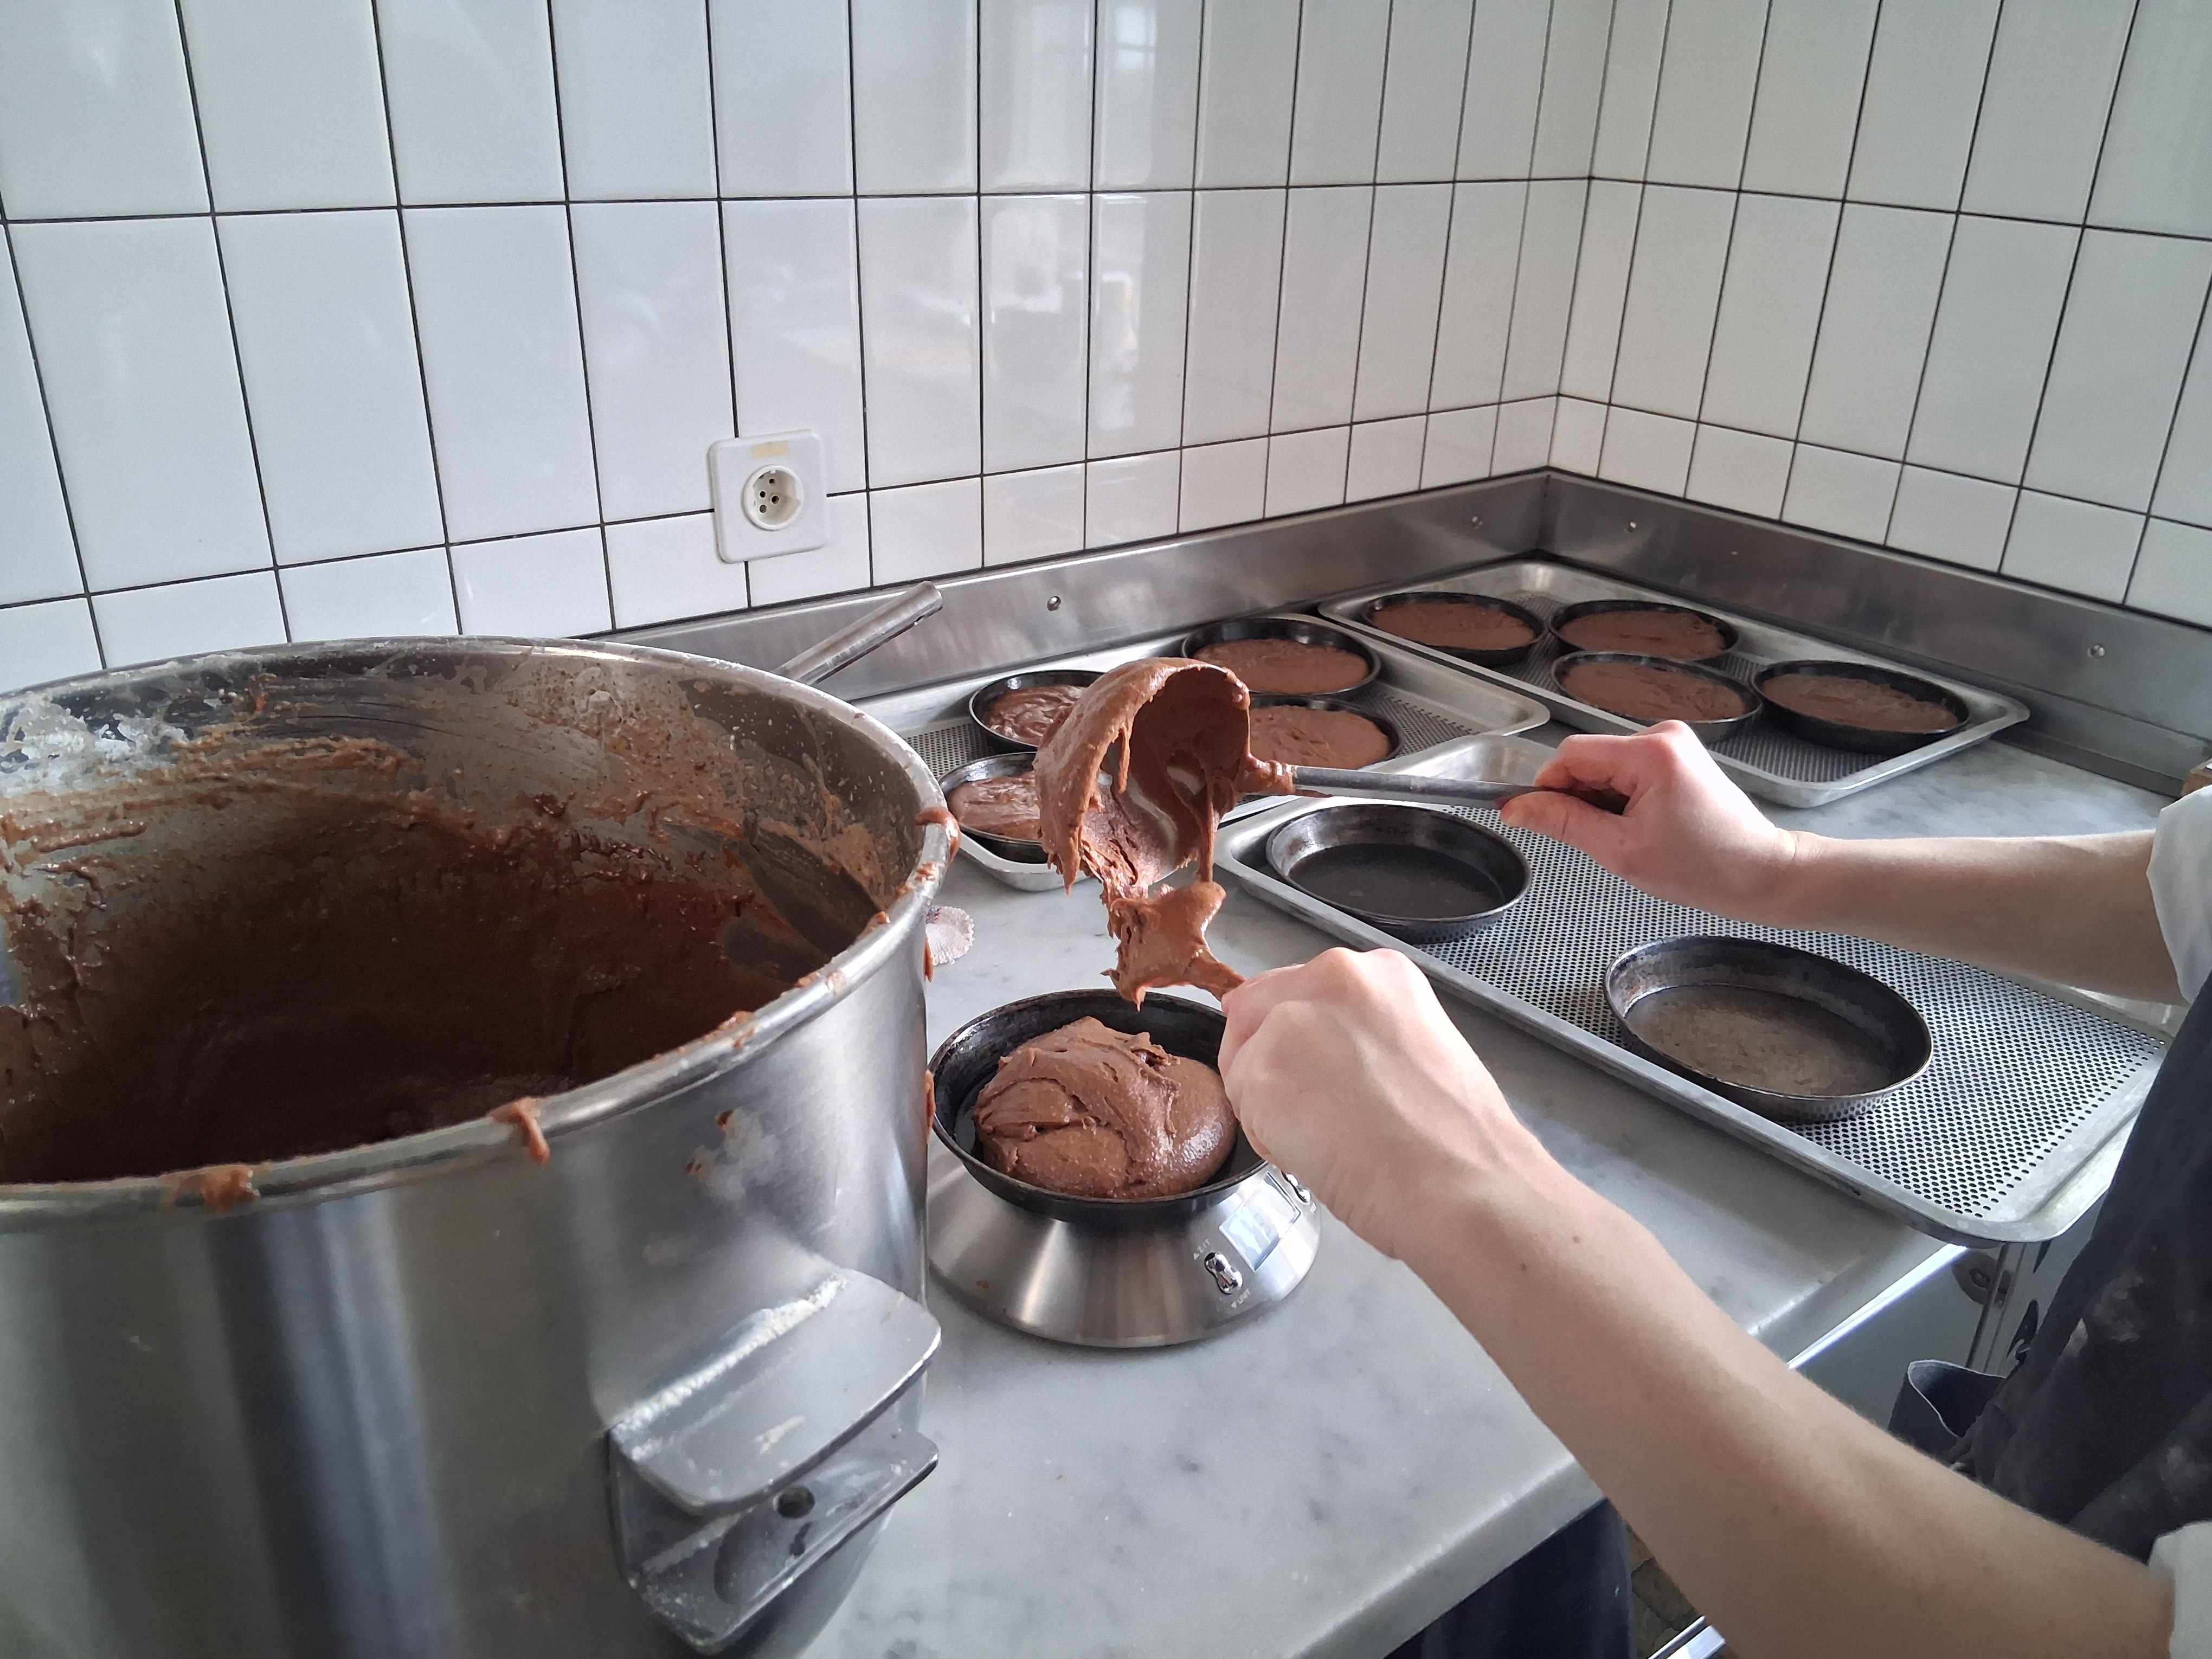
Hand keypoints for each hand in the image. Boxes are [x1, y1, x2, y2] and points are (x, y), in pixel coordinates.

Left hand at [1217, 948, 1563, 1263]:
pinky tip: (1319, 1154)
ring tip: (1330, 1138)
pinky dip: (1268, 1138)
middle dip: (1274, 1064)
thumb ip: (1360, 1032)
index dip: (1302, 1042)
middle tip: (1324, 1114)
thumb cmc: (1457, 1140)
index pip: (1298, 990)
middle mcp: (1332, 977)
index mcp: (1378, 972)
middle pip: (1257, 1014)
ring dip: (1270, 1105)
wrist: (1465, 1186)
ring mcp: (1290, 1021)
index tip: (1325, 1076)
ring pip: (1244, 1062)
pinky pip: (1242, 1106)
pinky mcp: (1260, 1072)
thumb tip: (1315, 1050)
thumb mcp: (1417, 1048)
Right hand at [1499, 723, 1801, 919]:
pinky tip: (1644, 825)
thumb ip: (1563, 822)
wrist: (1761, 874)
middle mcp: (1662, 735)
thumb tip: (1514, 807)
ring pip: (1606, 767)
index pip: (1571, 755)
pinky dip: (1623, 798)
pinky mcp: (1679, 755)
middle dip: (1582, 799)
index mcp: (1650, 753)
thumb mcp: (1620, 850)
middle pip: (1589, 759)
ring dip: (1603, 801)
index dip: (1549, 788)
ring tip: (1633, 835)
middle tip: (1605, 840)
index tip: (1544, 822)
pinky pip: (1628, 770)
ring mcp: (1673, 743)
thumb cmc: (1702, 868)